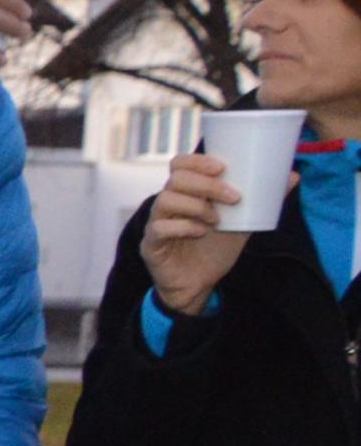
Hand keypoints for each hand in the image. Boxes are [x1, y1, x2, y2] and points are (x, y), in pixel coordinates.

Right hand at [140, 150, 253, 317]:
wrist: (200, 284)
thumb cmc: (216, 249)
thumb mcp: (244, 222)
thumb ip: (262, 200)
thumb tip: (293, 176)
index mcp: (186, 192)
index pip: (180, 164)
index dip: (197, 161)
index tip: (223, 167)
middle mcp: (168, 204)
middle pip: (176, 179)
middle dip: (207, 185)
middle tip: (234, 197)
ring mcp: (156, 223)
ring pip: (166, 200)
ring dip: (197, 206)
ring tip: (218, 220)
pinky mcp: (151, 244)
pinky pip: (160, 227)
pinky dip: (184, 227)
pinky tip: (201, 232)